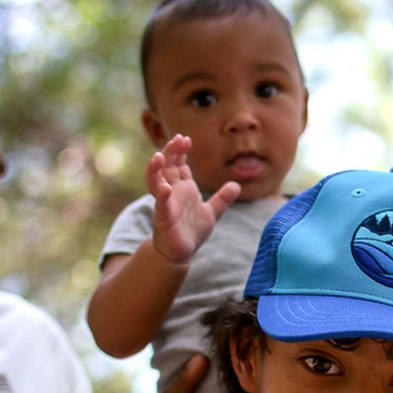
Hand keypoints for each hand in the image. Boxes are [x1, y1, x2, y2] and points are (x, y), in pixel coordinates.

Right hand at [148, 134, 240, 263]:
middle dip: (170, 152)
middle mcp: (172, 192)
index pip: (179, 164)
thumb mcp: (212, 213)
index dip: (180, 151)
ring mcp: (165, 204)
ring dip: (156, 169)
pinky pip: (160, 205)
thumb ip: (222, 199)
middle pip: (167, 167)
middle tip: (178, 139)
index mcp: (183, 188)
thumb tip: (237, 185)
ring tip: (158, 156)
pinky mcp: (163, 218)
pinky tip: (165, 187)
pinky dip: (162, 195)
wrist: (181, 253)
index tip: (185, 139)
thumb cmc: (192, 231)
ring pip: (156, 181)